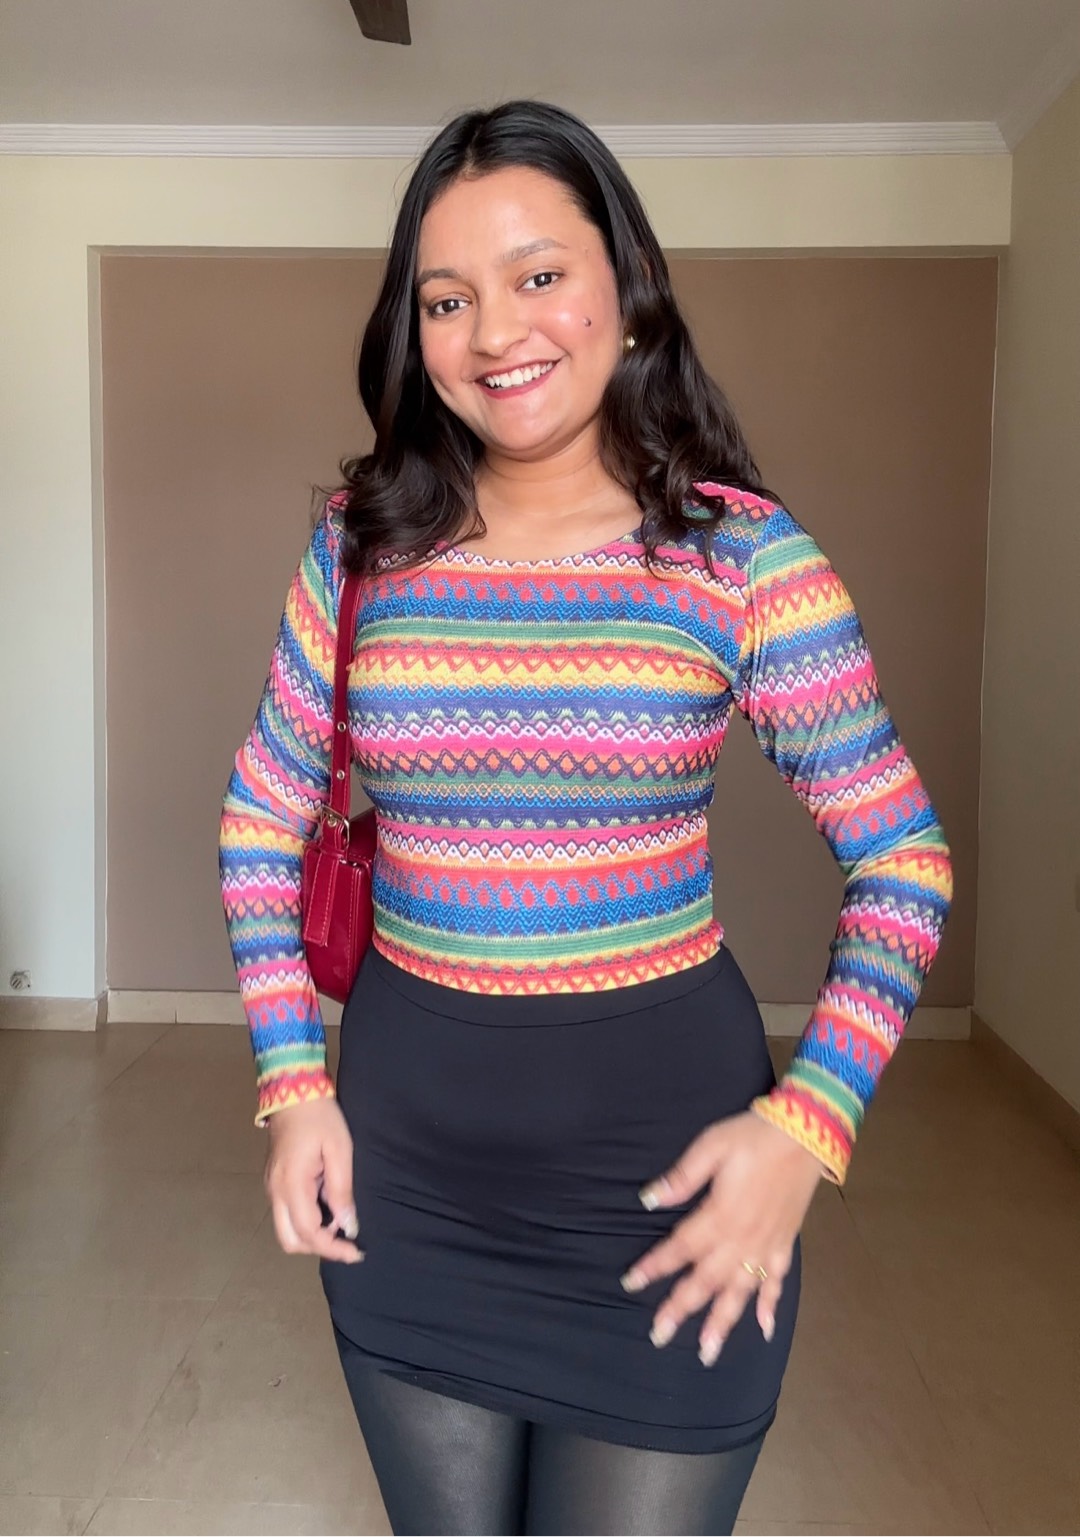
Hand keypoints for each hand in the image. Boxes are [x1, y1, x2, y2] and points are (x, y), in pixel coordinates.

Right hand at [264, 1099, 362, 1264]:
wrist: (293, 1092)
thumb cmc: (320, 1117)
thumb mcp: (339, 1150)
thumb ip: (341, 1191)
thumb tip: (348, 1226)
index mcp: (291, 1185)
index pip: (308, 1233)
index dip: (332, 1248)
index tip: (356, 1252)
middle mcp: (274, 1192)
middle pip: (289, 1241)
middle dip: (317, 1247)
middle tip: (345, 1239)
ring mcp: (270, 1187)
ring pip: (285, 1230)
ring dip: (311, 1234)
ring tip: (338, 1219)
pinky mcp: (273, 1181)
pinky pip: (285, 1214)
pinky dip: (305, 1220)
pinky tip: (326, 1206)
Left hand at [620, 1111, 822, 1365]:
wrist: (807, 1133)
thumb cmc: (754, 1136)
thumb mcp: (712, 1146)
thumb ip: (683, 1177)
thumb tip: (649, 1200)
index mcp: (720, 1215)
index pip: (680, 1248)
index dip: (655, 1266)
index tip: (631, 1283)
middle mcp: (742, 1239)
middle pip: (706, 1281)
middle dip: (681, 1309)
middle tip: (659, 1336)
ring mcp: (766, 1246)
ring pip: (740, 1292)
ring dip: (722, 1323)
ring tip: (706, 1352)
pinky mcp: (785, 1244)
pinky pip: (778, 1282)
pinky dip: (770, 1307)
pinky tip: (764, 1330)